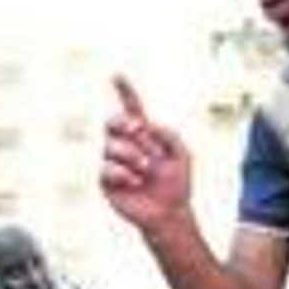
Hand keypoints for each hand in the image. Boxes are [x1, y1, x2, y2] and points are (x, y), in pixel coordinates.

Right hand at [99, 75, 194, 232]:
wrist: (169, 213)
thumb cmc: (177, 184)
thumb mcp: (183, 154)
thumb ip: (170, 135)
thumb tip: (147, 126)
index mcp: (144, 135)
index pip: (132, 109)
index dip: (124, 92)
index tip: (117, 76)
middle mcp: (125, 145)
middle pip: (111, 122)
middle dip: (122, 122)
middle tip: (139, 129)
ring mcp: (114, 162)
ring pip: (111, 146)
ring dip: (132, 156)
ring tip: (146, 170)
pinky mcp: (106, 181)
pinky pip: (106, 168)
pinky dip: (123, 174)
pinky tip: (135, 182)